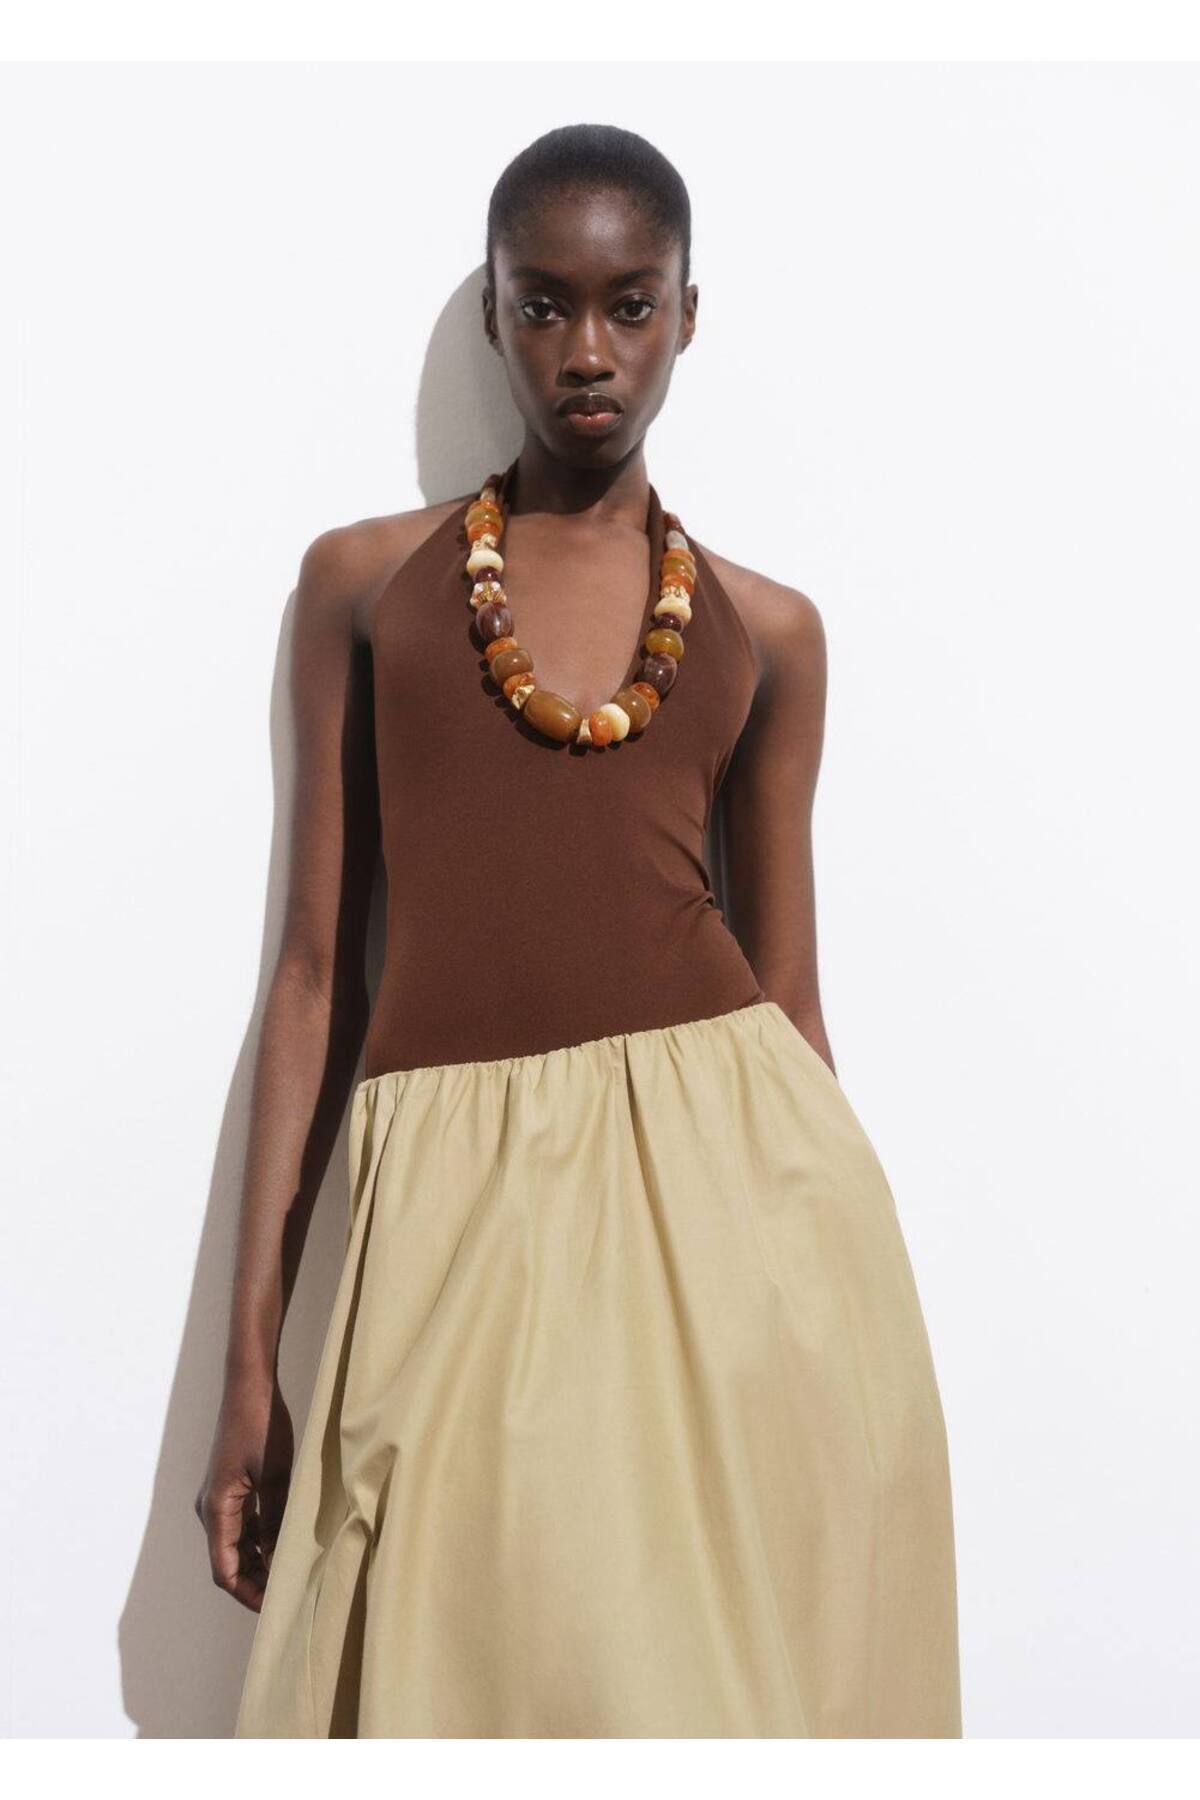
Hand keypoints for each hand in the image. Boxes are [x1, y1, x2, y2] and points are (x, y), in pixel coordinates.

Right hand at [195, 1376, 293, 1611]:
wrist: (249, 1385)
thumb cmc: (261, 1425)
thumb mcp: (277, 1475)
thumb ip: (276, 1519)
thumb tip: (284, 1559)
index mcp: (216, 1509)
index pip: (225, 1570)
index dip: (248, 1594)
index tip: (275, 1609)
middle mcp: (211, 1508)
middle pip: (229, 1561)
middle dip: (256, 1582)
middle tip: (290, 1598)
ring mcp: (220, 1497)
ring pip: (237, 1544)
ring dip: (260, 1562)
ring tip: (292, 1577)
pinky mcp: (231, 1486)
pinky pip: (243, 1524)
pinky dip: (261, 1540)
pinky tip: (286, 1546)